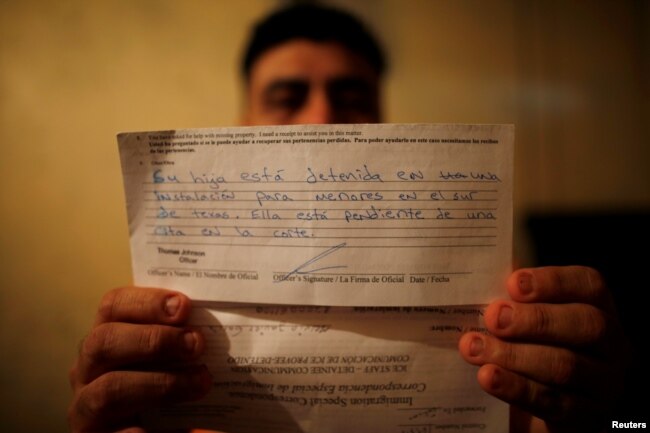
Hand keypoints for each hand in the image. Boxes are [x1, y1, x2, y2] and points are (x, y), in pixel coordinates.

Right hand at [68, 287, 211, 432]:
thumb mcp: (173, 357)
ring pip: (108, 389)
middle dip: (154, 339)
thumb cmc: (171, 382)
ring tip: (200, 382)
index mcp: (108, 337)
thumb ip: (184, 337)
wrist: (160, 425)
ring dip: (159, 383)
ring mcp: (87, 407)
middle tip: (196, 344)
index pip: (114, 306)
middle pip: (103, 342)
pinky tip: (172, 428)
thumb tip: (213, 322)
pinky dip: (140, 430)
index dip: (147, 302)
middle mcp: (89, 369)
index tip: (183, 305)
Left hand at [459, 266, 628, 432]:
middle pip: (585, 324)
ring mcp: (604, 383)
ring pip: (566, 365)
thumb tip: (482, 290)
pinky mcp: (587, 416)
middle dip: (534, 320)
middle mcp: (611, 345)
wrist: (532, 400)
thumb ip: (514, 303)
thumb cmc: (528, 346)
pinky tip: (487, 377)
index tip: (513, 283)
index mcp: (598, 308)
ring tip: (475, 348)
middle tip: (493, 318)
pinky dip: (516, 388)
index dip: (553, 282)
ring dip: (514, 355)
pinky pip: (553, 402)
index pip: (589, 285)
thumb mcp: (527, 320)